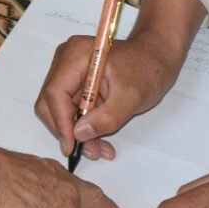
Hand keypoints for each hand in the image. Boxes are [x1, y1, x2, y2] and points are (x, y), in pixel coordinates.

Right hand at [34, 0, 204, 160]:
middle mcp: (66, 62)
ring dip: (78, 134)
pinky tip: (100, 140)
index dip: (60, 122)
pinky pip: (72, 110)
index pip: (55, 92)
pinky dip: (84, 127)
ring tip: (101, 150)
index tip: (73, 146)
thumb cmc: (147, 69)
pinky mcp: (76, 84)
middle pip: (52, 103)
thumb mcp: (132, 97)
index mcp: (76, 55)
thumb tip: (79, 134)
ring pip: (61, 111)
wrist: (156, 56)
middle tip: (92, 151)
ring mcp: (69, 73)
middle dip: (69, 131)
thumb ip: (106, 118)